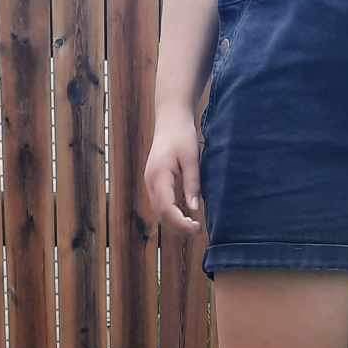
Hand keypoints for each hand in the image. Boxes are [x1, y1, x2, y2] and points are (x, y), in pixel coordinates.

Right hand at [144, 108, 201, 233]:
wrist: (170, 118)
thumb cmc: (182, 134)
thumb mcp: (192, 158)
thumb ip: (192, 184)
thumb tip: (194, 209)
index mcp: (158, 176)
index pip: (167, 209)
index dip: (181, 223)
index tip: (196, 228)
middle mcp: (150, 182)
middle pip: (161, 215)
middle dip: (178, 226)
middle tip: (197, 230)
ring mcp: (150, 183)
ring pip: (160, 212)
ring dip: (175, 222)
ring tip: (193, 225)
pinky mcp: (154, 183)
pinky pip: (161, 204)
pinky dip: (172, 213)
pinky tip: (186, 214)